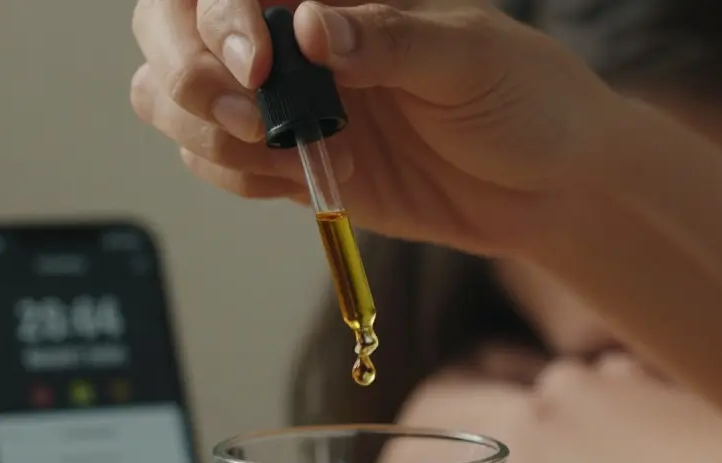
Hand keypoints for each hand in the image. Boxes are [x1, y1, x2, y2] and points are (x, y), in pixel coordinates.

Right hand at [129, 0, 622, 255]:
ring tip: (285, 154)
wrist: (549, 187)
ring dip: (208, 131)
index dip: (219, 15)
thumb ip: (387, 40)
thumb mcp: (468, 58)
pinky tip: (306, 179)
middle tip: (254, 117)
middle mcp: (294, 39)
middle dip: (189, 74)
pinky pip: (218, 163)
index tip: (261, 62)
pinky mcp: (287, 164)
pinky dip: (238, 175)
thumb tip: (309, 24)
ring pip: (175, 101)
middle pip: (173, 30)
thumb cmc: (525, 97)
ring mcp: (284, 102)